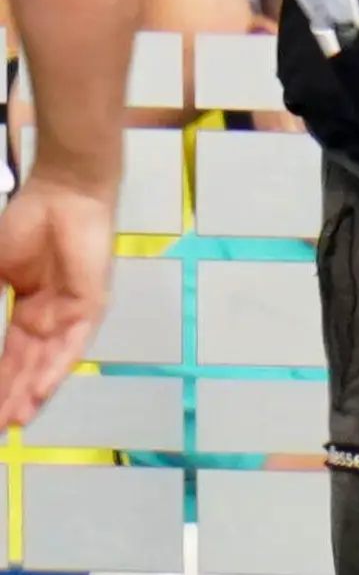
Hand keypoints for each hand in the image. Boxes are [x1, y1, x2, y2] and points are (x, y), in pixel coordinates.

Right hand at [0, 171, 115, 426]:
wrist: (60, 193)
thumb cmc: (25, 223)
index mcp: (28, 311)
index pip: (7, 359)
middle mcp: (51, 318)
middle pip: (25, 368)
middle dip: (8, 398)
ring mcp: (72, 312)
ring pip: (48, 363)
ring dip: (30, 393)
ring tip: (11, 422)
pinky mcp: (92, 304)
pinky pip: (73, 344)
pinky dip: (56, 369)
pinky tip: (40, 393)